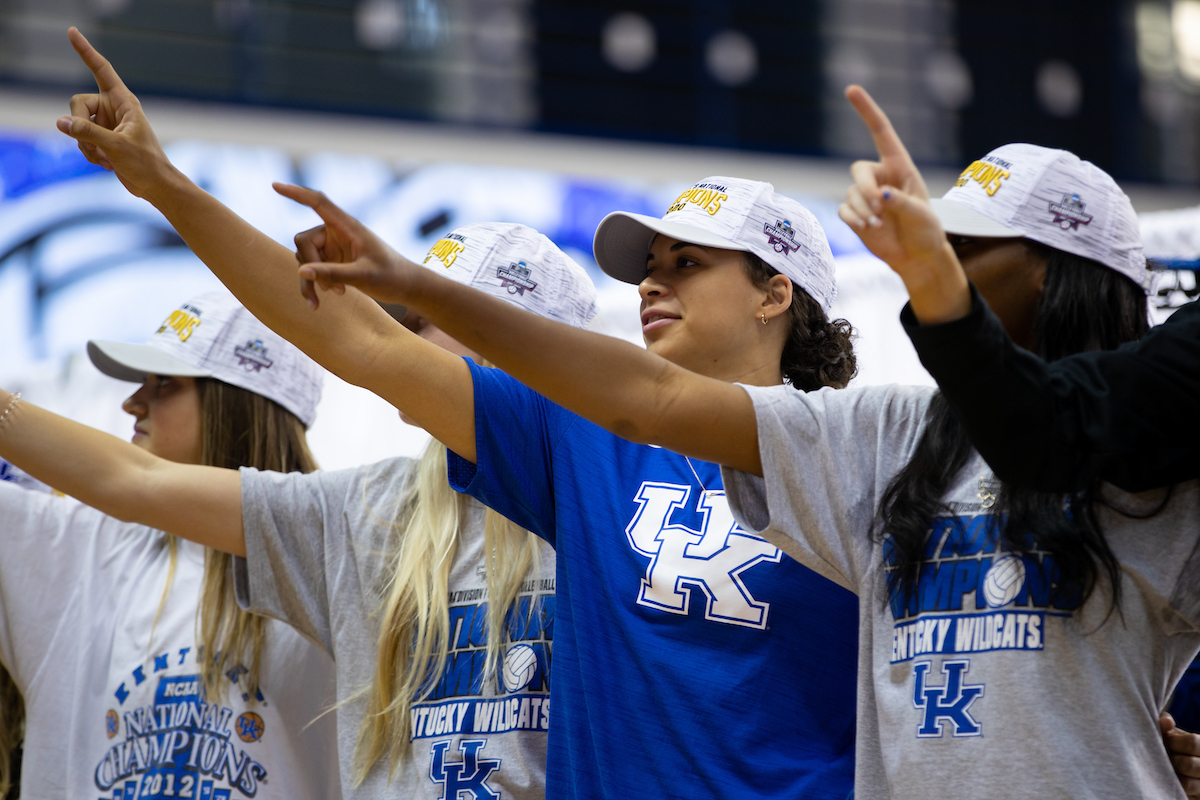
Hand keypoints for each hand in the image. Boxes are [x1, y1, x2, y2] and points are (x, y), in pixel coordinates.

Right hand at [55, 27, 173, 199]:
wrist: (155, 186)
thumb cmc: (145, 164)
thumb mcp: (117, 146)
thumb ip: (87, 132)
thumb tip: (61, 122)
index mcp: (123, 101)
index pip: (101, 69)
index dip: (86, 51)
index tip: (72, 32)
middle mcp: (113, 108)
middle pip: (77, 103)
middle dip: (79, 126)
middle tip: (95, 145)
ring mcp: (106, 123)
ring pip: (76, 125)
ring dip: (86, 146)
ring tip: (107, 159)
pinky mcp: (102, 138)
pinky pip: (81, 140)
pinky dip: (89, 153)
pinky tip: (107, 164)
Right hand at [273, 183, 417, 308]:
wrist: (404, 287)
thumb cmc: (391, 276)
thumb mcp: (363, 277)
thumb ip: (333, 273)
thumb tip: (301, 272)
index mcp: (348, 226)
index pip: (318, 203)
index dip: (297, 193)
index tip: (275, 185)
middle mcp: (337, 232)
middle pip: (304, 240)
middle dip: (310, 264)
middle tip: (328, 288)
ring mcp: (332, 247)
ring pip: (304, 258)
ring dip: (313, 280)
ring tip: (336, 294)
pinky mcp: (331, 261)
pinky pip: (310, 271)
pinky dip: (313, 286)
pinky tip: (318, 303)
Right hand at [837, 84, 968, 323]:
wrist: (916, 257)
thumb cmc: (925, 231)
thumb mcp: (921, 215)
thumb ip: (902, 203)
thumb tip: (881, 195)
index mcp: (900, 166)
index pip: (881, 132)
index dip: (866, 110)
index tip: (850, 89)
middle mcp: (881, 177)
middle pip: (858, 170)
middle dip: (864, 190)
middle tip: (879, 208)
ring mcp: (867, 196)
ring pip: (851, 194)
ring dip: (863, 211)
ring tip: (879, 226)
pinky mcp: (856, 214)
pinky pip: (845, 210)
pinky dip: (854, 220)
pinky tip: (869, 229)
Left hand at [1163, 712, 1199, 797]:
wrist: (1169, 768)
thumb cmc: (1168, 746)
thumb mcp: (1168, 733)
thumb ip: (1165, 725)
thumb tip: (1166, 721)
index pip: (1193, 743)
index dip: (1173, 742)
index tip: (1163, 742)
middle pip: (1188, 764)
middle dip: (1169, 760)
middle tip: (1160, 757)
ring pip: (1186, 783)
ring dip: (1168, 775)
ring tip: (1161, 768)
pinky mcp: (1197, 797)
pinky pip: (1183, 794)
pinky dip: (1170, 787)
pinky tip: (1164, 780)